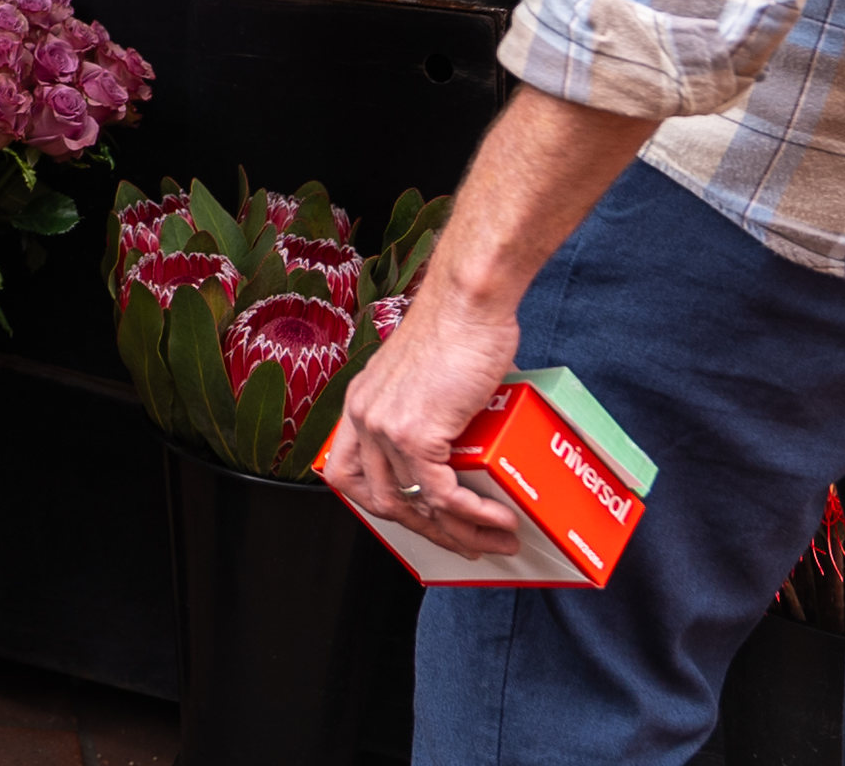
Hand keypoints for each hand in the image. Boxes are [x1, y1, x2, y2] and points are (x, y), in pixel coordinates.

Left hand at [318, 280, 531, 558]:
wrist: (468, 302)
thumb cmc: (458, 328)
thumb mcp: (430, 378)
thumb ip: (439, 414)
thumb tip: (474, 445)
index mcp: (362, 403)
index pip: (346, 473)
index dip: (376, 503)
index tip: (412, 517)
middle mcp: (365, 417)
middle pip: (381, 500)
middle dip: (427, 531)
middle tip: (465, 543)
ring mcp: (386, 427)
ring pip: (414, 506)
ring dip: (458, 534)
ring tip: (494, 542)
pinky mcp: (416, 433)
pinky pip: (442, 495)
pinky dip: (472, 516)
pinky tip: (498, 521)